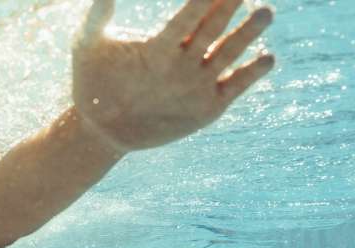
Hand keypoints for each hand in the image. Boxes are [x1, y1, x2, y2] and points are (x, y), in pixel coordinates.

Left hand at [72, 0, 274, 151]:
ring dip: (247, 33)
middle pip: (213, 28)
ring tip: (265, 12)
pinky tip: (267, 58)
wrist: (100, 129)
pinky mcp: (208, 106)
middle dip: (229, 7)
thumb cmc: (91, 81)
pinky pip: (234, 86)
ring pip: (228, 52)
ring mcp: (198, 82)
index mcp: (162, 42)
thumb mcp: (87, 46)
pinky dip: (250, 74)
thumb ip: (97, 16)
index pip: (188, 15)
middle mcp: (185, 58)